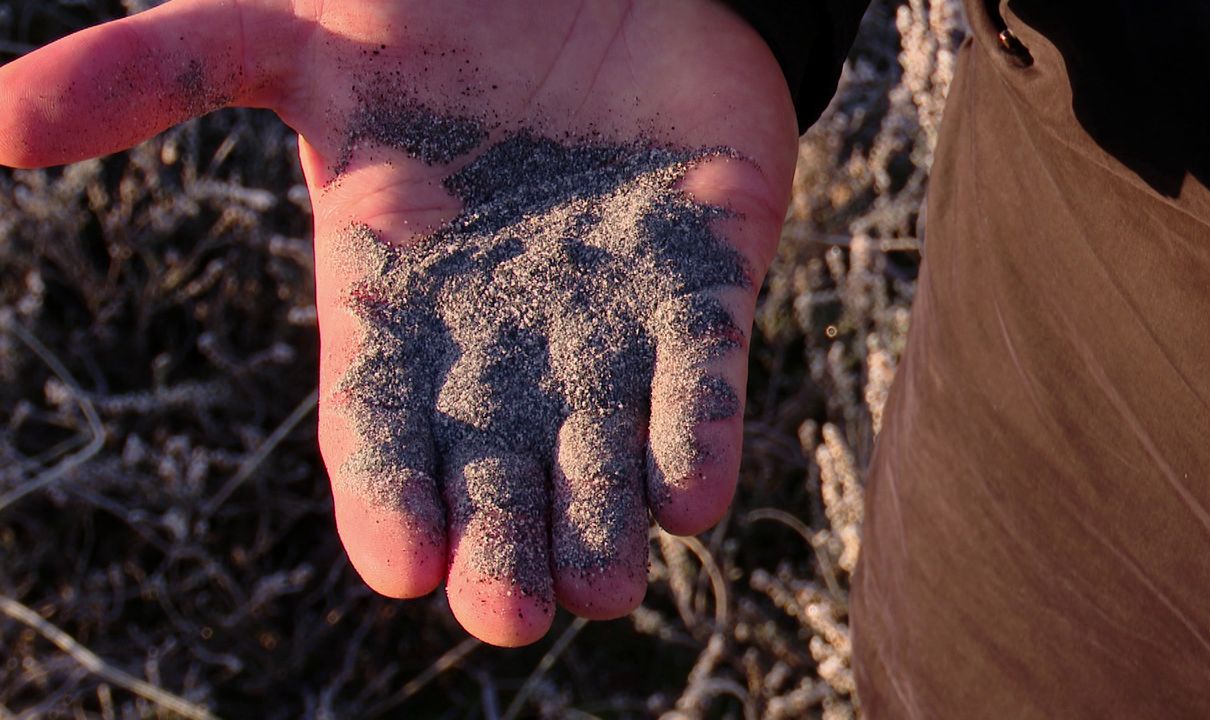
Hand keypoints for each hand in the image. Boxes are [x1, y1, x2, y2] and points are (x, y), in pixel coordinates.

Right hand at [0, 0, 796, 645]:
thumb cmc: (433, 10)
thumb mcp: (284, 29)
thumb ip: (159, 70)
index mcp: (397, 303)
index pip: (382, 427)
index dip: (391, 496)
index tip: (402, 565)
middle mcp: (503, 333)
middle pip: (495, 470)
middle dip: (502, 544)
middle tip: (508, 611)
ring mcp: (609, 312)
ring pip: (603, 449)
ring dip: (604, 520)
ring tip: (601, 584)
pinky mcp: (702, 280)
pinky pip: (701, 373)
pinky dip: (697, 430)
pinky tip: (689, 494)